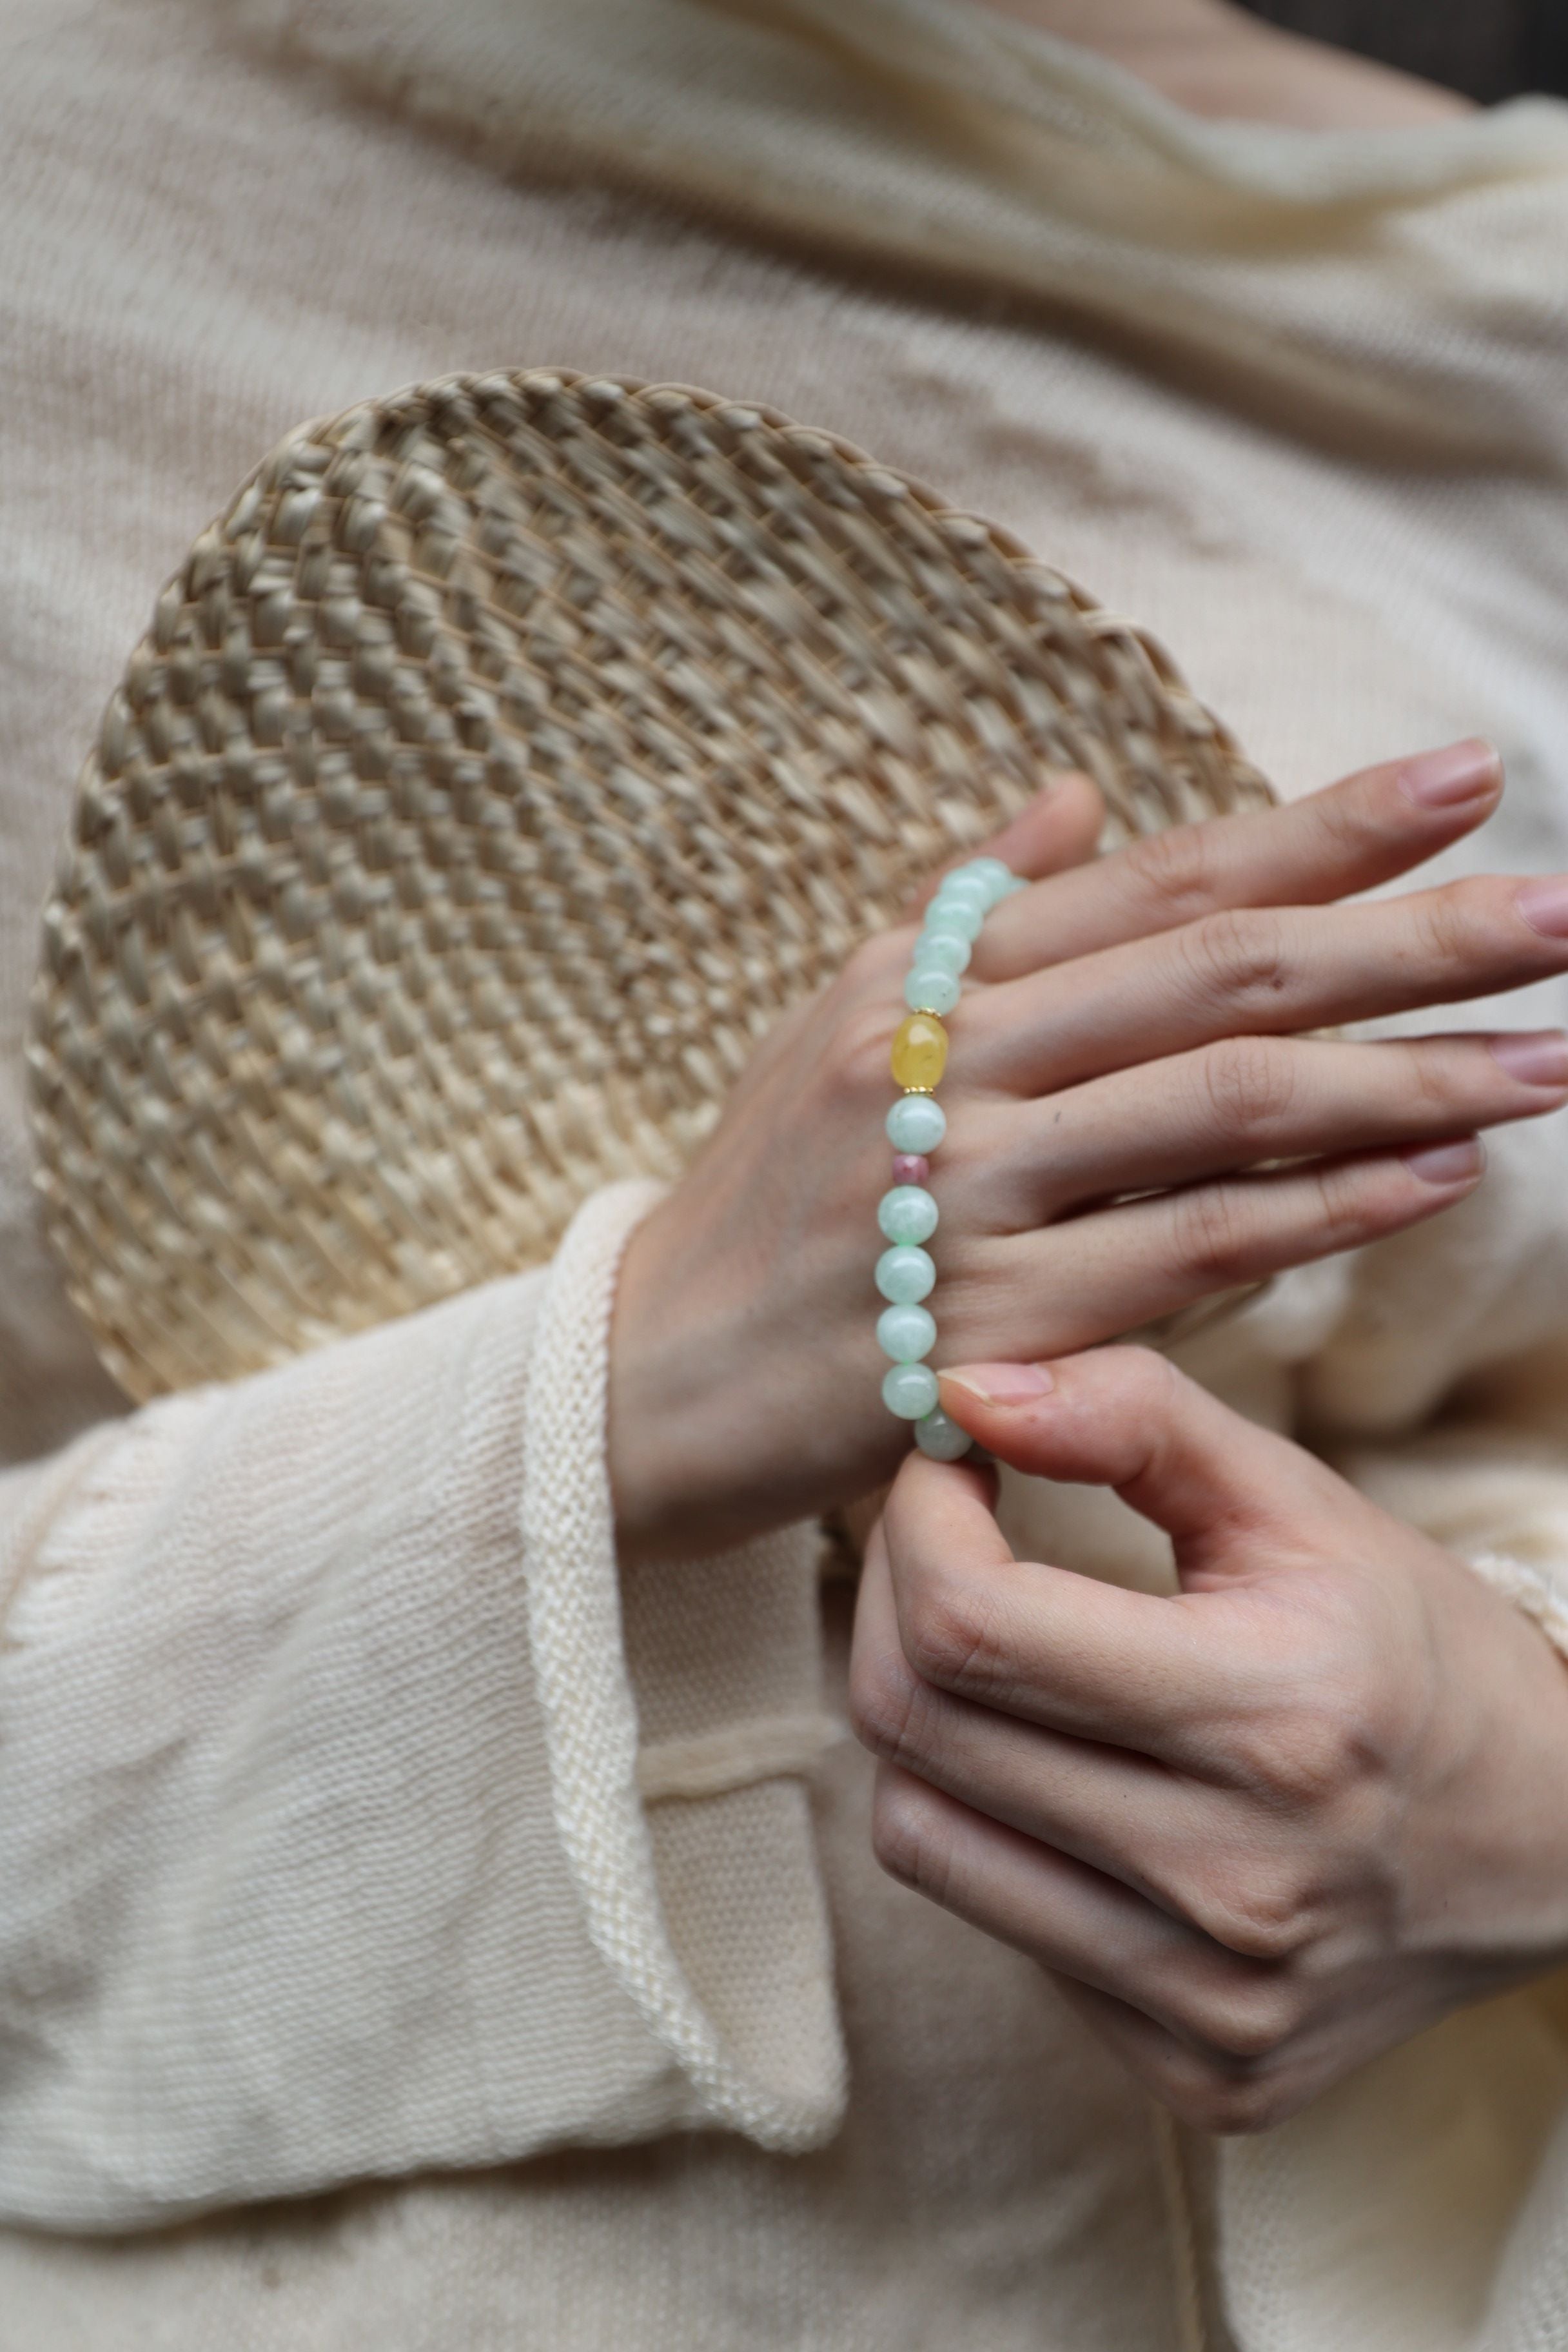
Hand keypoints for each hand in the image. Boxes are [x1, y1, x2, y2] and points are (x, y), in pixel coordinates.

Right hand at [609, 740, 1567, 1559]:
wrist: (645, 1380)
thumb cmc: (759, 1203)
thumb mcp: (834, 1024)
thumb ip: (968, 909)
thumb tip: (1082, 789)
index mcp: (920, 975)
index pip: (1156, 876)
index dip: (1321, 828)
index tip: (1470, 778)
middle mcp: (944, 1060)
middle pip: (1216, 972)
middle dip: (1409, 936)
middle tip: (1566, 914)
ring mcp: (962, 1191)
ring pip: (1220, 1104)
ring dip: (1401, 1076)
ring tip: (1550, 1054)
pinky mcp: (985, 1321)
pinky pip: (1185, 1252)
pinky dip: (1317, 1213)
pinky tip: (1433, 1180)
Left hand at [850, 1348, 1567, 2132]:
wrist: (1558, 1843)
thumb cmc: (1411, 1647)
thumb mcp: (1299, 1503)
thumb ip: (1134, 1419)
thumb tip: (961, 1386)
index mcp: (1275, 1720)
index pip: (972, 1625)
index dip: (915, 1522)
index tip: (943, 1465)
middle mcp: (1240, 1887)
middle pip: (916, 1728)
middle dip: (892, 1598)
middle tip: (943, 1541)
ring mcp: (1212, 2003)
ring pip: (921, 1836)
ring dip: (925, 1720)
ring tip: (998, 1658)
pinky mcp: (1196, 2075)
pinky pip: (996, 1925)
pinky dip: (999, 1831)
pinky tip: (1072, 1778)